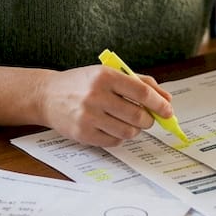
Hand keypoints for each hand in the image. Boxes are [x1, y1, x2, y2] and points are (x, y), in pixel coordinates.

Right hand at [38, 64, 173, 146]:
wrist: (47, 95)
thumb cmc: (82, 83)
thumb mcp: (107, 74)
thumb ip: (139, 83)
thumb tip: (166, 99)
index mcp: (104, 76)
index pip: (141, 92)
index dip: (159, 103)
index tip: (168, 110)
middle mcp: (96, 96)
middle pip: (137, 115)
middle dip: (149, 120)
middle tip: (147, 118)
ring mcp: (88, 116)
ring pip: (128, 131)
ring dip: (135, 129)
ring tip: (129, 122)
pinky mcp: (83, 134)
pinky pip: (114, 141)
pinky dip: (120, 136)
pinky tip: (113, 127)